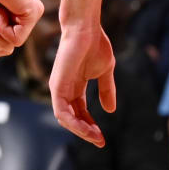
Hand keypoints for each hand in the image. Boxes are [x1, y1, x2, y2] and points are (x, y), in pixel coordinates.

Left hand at [48, 17, 115, 146]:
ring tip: (96, 137)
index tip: (102, 137)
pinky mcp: (57, 86)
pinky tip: (86, 128)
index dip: (91, 125)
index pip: (80, 112)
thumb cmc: (95, 44)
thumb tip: (111, 110)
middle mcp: (64, 89)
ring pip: (66, 118)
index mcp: (75, 87)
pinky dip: (73, 123)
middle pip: (73, 118)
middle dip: (87, 131)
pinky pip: (61, 111)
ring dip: (81, 130)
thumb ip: (107, 90)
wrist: (86, 28)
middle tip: (100, 141)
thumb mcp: (105, 72)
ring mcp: (59, 88)